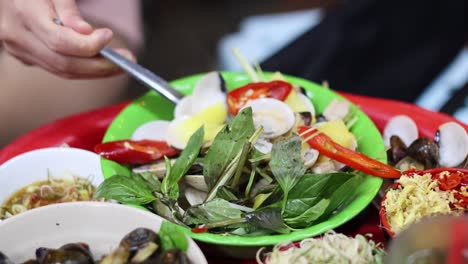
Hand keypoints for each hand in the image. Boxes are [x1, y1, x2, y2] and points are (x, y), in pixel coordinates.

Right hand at [0, 0, 134, 78]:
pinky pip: (57, 69)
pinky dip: (82, 69)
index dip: (88, 45)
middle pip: (64, 63)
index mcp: (24, 13)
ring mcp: (19, 50)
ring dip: (95, 71)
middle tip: (128, 61)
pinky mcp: (25, 57)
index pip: (60, 41)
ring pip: (61, 71)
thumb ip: (68, 8)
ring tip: (120, 65)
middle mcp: (17, 36)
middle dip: (99, 66)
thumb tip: (85, 31)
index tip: (109, 36)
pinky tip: (101, 64)